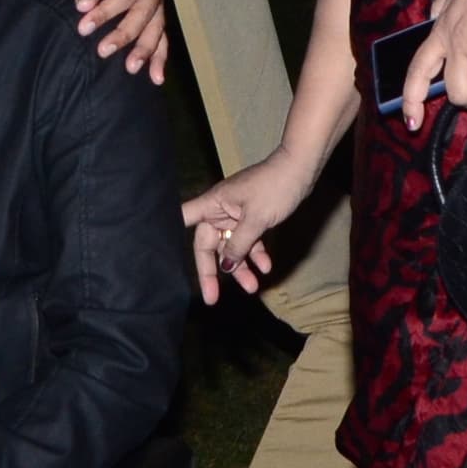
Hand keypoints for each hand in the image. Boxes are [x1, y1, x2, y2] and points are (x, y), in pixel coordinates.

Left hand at [66, 0, 171, 81]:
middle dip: (124, 34)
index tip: (84, 27)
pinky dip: (158, 58)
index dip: (107, 11)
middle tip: (103, 51)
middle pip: (143, 13)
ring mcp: (158, 1)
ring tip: (131, 68)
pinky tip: (156, 77)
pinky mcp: (154, 16)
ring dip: (144, 50)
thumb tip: (84, 6)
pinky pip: (160, 38)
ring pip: (155, 29)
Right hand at [182, 150, 315, 306]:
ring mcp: (237, 215)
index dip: (170, 235)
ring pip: (232, 247)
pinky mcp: (253, 218)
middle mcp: (221, 210)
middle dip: (213, 271)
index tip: (165, 259)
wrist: (301, 169)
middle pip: (209, 245)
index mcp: (213, 204)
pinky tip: (265, 267)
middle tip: (212, 298)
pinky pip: (249, 241)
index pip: (184, 219)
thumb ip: (239, 245)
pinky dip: (256, 254)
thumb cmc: (275, 186)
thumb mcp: (257, 219)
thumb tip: (226, 265)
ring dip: (241, 267)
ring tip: (253, 287)